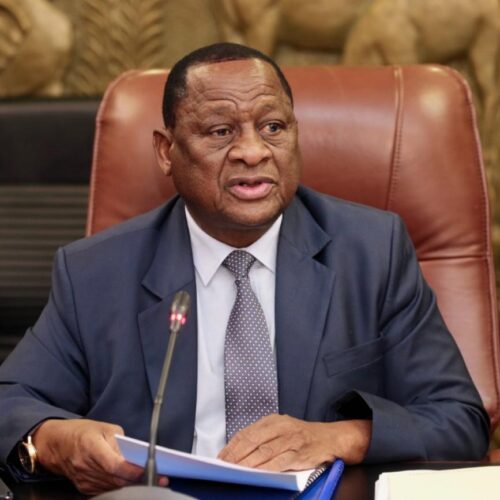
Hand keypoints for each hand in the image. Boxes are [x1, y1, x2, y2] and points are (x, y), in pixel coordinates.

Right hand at [33, 419, 168, 494]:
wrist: (58, 444)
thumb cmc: (83, 432)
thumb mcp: (105, 428)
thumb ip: (121, 442)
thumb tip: (137, 454)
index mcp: (91, 446)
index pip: (114, 464)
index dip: (132, 470)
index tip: (148, 470)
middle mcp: (86, 466)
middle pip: (116, 479)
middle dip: (140, 479)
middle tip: (162, 478)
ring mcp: (84, 480)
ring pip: (113, 487)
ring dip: (133, 485)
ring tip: (154, 481)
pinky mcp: (84, 488)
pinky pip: (107, 490)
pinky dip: (121, 487)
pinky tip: (135, 483)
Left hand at [217, 414, 371, 470]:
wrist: (331, 438)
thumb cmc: (302, 436)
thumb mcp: (282, 429)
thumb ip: (263, 436)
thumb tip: (238, 450)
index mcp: (274, 420)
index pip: (247, 432)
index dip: (232, 445)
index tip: (221, 456)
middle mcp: (281, 427)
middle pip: (253, 441)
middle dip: (236, 455)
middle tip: (224, 466)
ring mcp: (291, 440)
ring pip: (264, 452)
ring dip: (248, 463)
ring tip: (236, 471)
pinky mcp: (300, 454)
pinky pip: (280, 462)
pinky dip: (267, 469)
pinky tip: (258, 475)